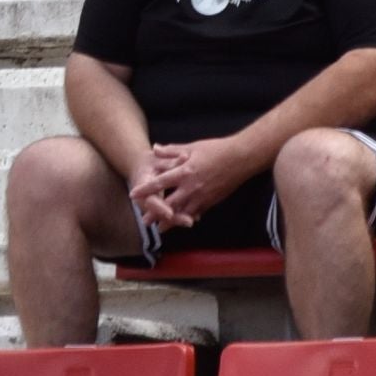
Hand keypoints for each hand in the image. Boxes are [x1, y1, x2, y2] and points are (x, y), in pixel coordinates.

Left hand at [130, 138, 253, 225]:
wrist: (241, 158)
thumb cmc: (216, 149)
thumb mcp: (192, 147)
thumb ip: (172, 151)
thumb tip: (155, 149)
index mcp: (185, 172)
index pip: (160, 183)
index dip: (146, 189)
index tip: (133, 195)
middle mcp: (191, 187)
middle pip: (169, 204)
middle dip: (156, 214)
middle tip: (144, 221)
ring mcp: (202, 196)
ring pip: (183, 213)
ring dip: (171, 222)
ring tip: (160, 229)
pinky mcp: (212, 201)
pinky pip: (197, 212)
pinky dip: (188, 218)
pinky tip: (183, 222)